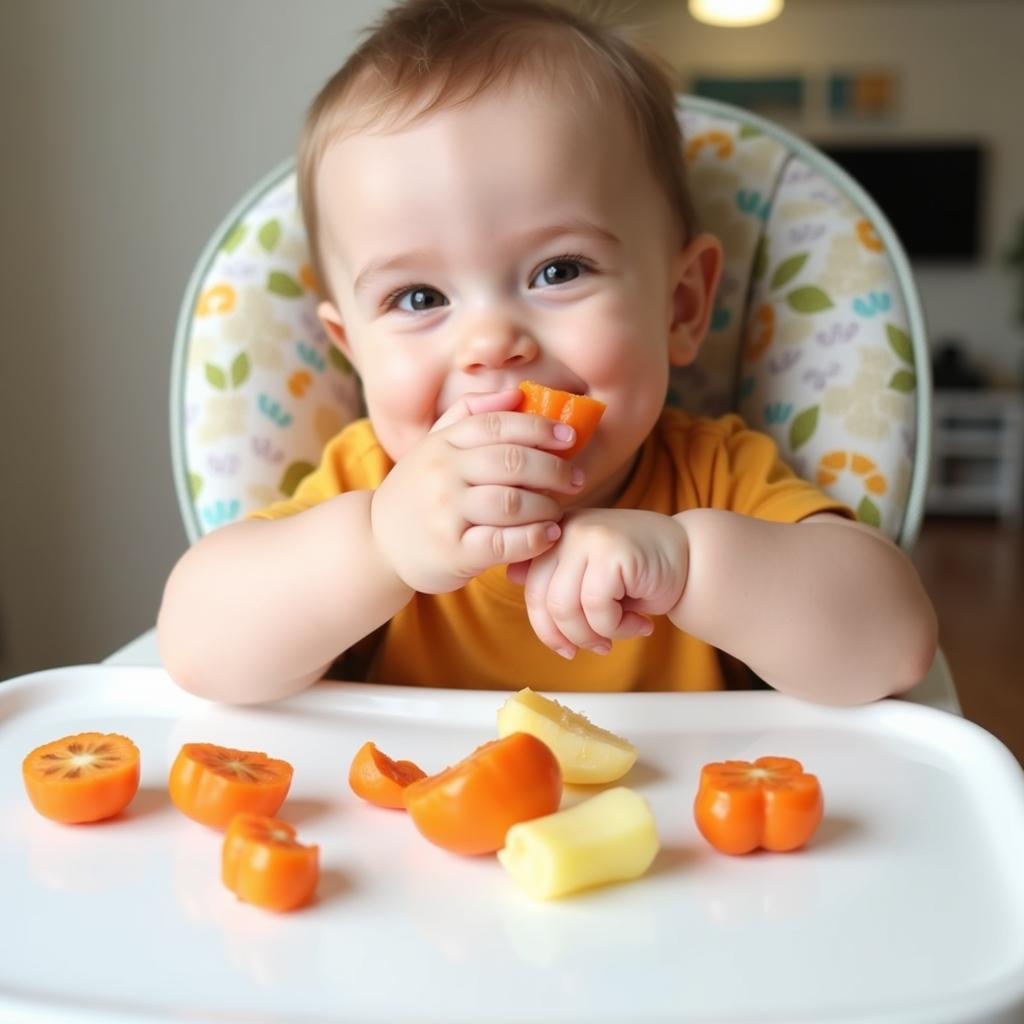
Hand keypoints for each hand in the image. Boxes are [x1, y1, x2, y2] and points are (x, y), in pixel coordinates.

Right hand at [371, 388, 585, 593]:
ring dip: (547, 505)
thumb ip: (470, 414)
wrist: (376, 540)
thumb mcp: (433, 444)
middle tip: (575, 479)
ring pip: (512, 502)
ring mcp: (446, 513)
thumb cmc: (418, 490)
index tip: (568, 437)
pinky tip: (549, 534)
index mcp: (442, 443)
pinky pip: (504, 542)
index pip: (497, 425)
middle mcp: (442, 474)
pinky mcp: (454, 552)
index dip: (539, 427)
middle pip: (512, 461)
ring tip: (558, 509)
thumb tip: (516, 392)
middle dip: (554, 468)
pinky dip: (535, 538)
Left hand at [507, 509, 687, 658]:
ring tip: (621, 633)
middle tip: (595, 648)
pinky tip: (638, 622)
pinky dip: (618, 628)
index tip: (565, 647)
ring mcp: (588, 536)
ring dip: (595, 635)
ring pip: (567, 608)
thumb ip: (556, 574)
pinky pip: (597, 608)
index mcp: (556, 533)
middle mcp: (566, 529)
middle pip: (544, 600)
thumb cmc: (639, 570)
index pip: (531, 588)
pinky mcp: (612, 551)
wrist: (692, 558)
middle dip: (568, 636)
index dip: (545, 626)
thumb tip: (510, 575)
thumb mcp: (590, 571)